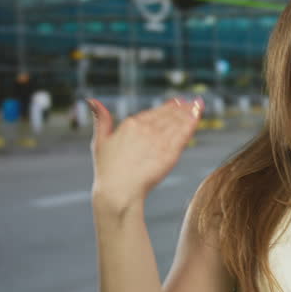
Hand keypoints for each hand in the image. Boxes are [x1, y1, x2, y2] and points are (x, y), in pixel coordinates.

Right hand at [88, 97, 203, 209]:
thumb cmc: (107, 170)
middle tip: (193, 102)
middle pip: (168, 115)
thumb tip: (91, 100)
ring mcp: (158, 140)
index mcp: (130, 124)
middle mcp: (145, 129)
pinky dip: (191, 123)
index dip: (168, 107)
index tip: (178, 101)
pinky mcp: (169, 153)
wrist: (118, 191)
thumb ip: (101, 119)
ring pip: (177, 122)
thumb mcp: (100, 141)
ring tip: (198, 105)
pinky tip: (197, 116)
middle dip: (182, 108)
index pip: (154, 112)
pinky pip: (183, 134)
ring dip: (189, 112)